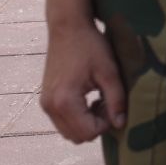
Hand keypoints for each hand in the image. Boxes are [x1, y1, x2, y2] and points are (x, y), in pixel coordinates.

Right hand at [40, 20, 126, 142]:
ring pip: (69, 132)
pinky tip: (89, 99)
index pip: (89, 132)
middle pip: (77, 137)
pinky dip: (77, 118)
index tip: (112, 103)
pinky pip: (62, 121)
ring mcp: (45, 104)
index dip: (106, 123)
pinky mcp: (46, 99)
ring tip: (99, 100)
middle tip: (107, 103)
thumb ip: (116, 101)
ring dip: (87, 123)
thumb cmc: (91, 46)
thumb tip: (120, 124)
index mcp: (65, 101)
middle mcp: (50, 107)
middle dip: (96, 125)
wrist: (68, 27)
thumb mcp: (109, 73)